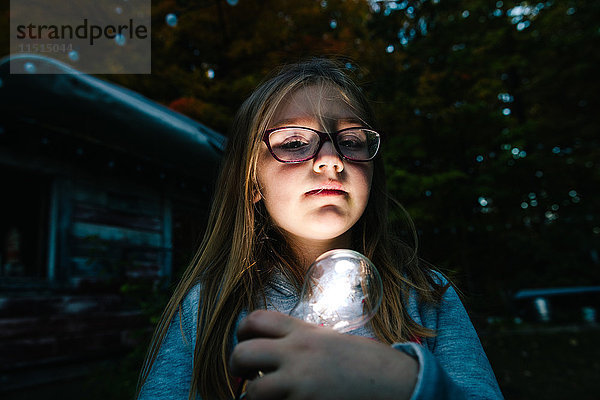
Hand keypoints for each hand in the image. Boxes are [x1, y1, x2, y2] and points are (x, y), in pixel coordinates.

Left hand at [230, 310, 417, 399]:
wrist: (395, 382)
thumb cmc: (364, 362)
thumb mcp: (329, 340)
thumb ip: (300, 341)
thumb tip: (274, 350)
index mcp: (303, 331)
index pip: (256, 319)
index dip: (242, 331)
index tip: (245, 342)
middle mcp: (298, 353)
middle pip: (243, 353)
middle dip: (237, 366)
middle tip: (245, 374)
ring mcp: (301, 383)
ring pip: (254, 392)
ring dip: (253, 397)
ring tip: (264, 398)